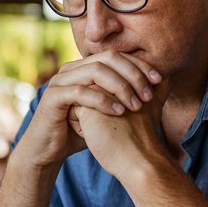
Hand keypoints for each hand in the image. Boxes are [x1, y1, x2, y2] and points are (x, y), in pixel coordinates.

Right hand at [12, 51, 162, 170]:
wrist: (48, 150)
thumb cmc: (79, 131)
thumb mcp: (106, 112)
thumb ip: (125, 97)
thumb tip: (159, 88)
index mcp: (84, 68)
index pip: (116, 56)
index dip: (139, 65)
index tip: (159, 80)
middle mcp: (71, 69)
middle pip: (108, 58)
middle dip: (132, 74)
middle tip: (149, 94)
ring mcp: (60, 81)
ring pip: (95, 71)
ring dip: (120, 86)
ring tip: (136, 104)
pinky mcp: (52, 97)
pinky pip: (80, 92)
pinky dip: (102, 100)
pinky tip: (119, 112)